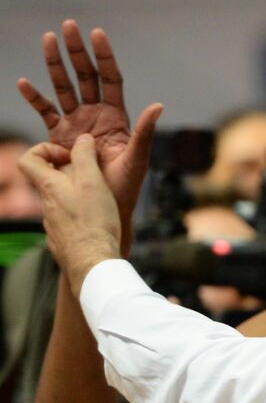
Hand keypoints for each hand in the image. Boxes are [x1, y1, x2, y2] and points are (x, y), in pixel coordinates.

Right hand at [16, 21, 160, 231]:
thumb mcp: (137, 158)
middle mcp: (95, 115)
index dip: (104, 57)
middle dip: (77, 51)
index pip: (110, 79)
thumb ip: (144, 132)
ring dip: (55, 64)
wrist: (103, 207)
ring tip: (47, 39)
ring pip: (63, 87)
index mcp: (116, 117)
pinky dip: (34, 98)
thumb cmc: (125, 186)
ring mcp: (76, 123)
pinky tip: (24, 83)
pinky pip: (44, 112)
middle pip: (85, 76)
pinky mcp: (59, 136)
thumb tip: (158, 106)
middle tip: (68, 26)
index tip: (96, 33)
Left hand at [18, 135, 120, 288]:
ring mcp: (52, 224)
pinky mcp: (62, 241)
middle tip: (92, 178)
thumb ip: (85, 157)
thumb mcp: (92, 181)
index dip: (44, 151)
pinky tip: (97, 226)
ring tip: (100, 204)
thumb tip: (82, 140)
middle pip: (49, 181)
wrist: (93, 262)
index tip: (68, 157)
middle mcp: (46, 205)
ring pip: (60, 203)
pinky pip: (67, 224)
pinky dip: (80, 220)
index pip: (28, 159)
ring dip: (77, 199)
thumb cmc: (94, 222)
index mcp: (49, 187)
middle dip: (70, 175)